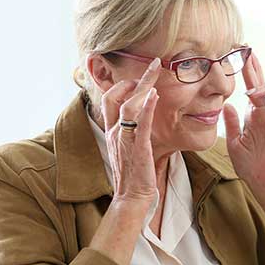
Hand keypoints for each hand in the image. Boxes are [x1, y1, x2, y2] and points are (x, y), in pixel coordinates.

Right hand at [101, 58, 160, 208]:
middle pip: (114, 97)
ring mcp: (125, 140)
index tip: (138, 77)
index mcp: (112, 132)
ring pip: (127, 107)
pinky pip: (141, 124)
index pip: (109, 100)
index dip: (121, 84)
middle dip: (132, 79)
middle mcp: (115, 133)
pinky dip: (148, 108)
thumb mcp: (129, 148)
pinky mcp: (139, 149)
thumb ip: (133, 130)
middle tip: (151, 66)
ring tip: (155, 73)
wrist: (131, 197)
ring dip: (141, 87)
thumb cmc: (134, 174)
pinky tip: (155, 95)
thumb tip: (145, 113)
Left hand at [223, 54, 264, 196]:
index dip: (246, 75)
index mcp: (254, 117)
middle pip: (262, 85)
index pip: (251, 90)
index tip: (238, 58)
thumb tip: (226, 104)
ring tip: (252, 89)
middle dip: (254, 68)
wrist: (262, 181)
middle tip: (247, 50)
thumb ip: (231, 122)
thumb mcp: (234, 142)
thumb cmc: (249, 166)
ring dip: (264, 85)